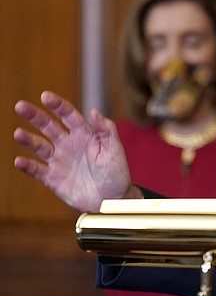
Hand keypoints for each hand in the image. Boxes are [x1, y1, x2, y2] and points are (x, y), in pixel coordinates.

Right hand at [13, 90, 139, 211]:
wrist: (112, 199)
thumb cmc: (117, 172)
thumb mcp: (115, 149)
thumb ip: (106, 130)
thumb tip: (94, 111)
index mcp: (84, 134)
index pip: (68, 115)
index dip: (57, 105)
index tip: (45, 96)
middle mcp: (68, 144)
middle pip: (48, 126)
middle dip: (35, 116)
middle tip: (21, 106)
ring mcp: (59, 161)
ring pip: (39, 146)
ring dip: (28, 139)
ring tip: (18, 133)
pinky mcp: (52, 178)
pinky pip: (37, 170)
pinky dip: (28, 166)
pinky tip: (19, 161)